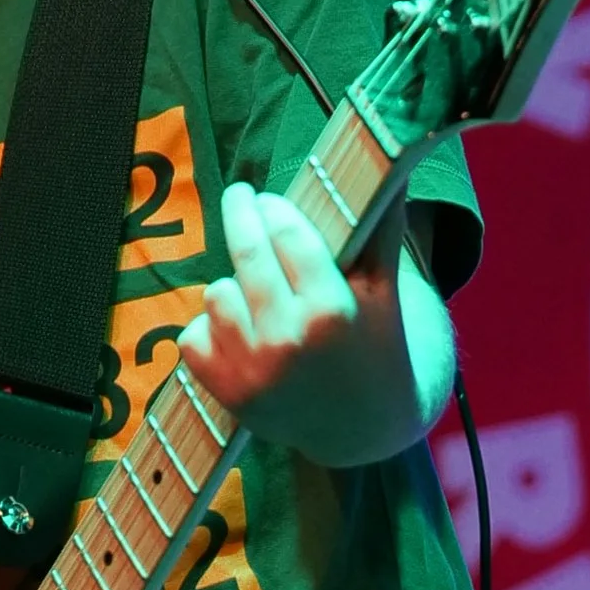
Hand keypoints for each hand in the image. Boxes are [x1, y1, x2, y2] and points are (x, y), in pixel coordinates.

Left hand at [179, 181, 370, 421]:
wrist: (364, 429)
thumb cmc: (376, 346)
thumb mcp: (386, 290)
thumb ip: (383, 226)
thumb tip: (397, 161)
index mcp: (331, 311)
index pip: (286, 231)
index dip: (274, 208)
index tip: (269, 199)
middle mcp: (289, 341)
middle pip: (246, 252)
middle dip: (240, 215)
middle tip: (239, 198)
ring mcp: (254, 371)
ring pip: (216, 292)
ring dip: (232, 285)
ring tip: (257, 293)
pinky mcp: (228, 394)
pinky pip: (192, 335)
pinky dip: (212, 330)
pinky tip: (241, 333)